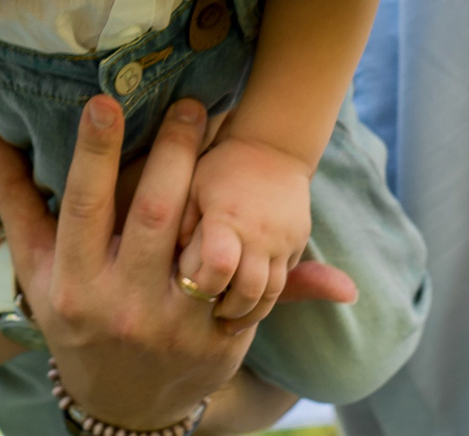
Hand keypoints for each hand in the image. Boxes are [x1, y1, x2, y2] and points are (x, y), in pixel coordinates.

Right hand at [0, 97, 356, 431]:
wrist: (123, 405)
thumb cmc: (75, 315)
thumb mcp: (39, 269)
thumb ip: (14, 196)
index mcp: (74, 284)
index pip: (83, 206)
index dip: (94, 153)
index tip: (105, 101)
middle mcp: (122, 305)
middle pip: (155, 214)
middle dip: (174, 152)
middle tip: (191, 103)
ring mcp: (174, 326)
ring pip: (202, 244)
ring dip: (216, 186)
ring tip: (225, 132)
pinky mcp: (219, 341)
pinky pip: (240, 280)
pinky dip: (248, 238)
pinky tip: (253, 195)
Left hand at [178, 132, 313, 328]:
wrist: (272, 147)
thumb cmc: (221, 168)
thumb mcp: (194, 187)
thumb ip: (181, 224)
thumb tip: (170, 263)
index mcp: (228, 217)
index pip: (217, 267)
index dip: (203, 285)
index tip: (189, 293)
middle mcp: (259, 232)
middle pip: (248, 289)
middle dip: (230, 311)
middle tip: (212, 320)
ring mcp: (283, 239)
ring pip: (271, 291)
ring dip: (251, 310)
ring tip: (229, 319)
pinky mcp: (298, 241)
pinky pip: (285, 278)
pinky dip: (267, 295)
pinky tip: (248, 300)